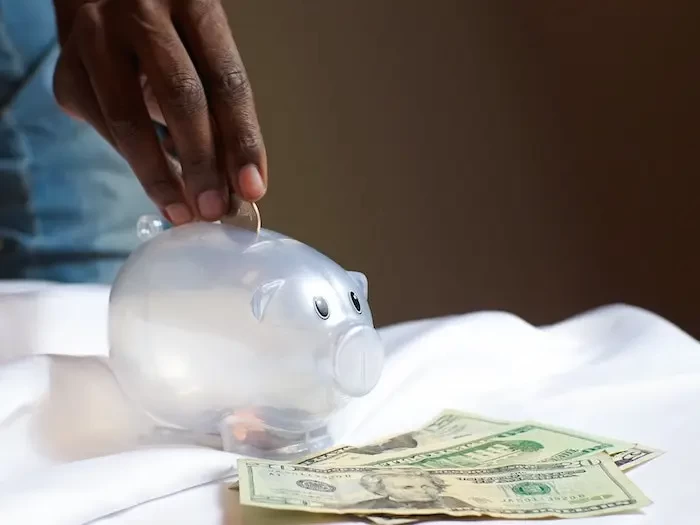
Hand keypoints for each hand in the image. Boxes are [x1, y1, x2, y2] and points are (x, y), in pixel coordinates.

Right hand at [52, 0, 266, 224]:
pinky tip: (155, 181)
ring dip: (159, 177)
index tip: (252, 188)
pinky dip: (133, 161)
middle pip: (180, 96)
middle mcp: (139, 11)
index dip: (242, 139)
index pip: (225, 80)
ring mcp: (94, 38)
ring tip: (182, 211)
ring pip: (129, 120)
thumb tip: (238, 184)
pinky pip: (104, 128)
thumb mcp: (203, 56)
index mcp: (191, 2)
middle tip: (214, 209)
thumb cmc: (169, 38)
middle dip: (201, 163)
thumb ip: (221, 111)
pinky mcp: (65, 70)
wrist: (101, 3)